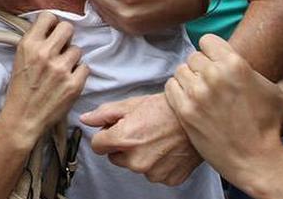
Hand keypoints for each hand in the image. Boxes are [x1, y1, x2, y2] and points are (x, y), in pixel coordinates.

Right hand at [2, 12, 88, 135]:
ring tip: (61, 70)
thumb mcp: (20, 58)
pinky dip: (78, 74)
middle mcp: (45, 54)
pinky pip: (85, 67)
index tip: (51, 32)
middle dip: (66, 37)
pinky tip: (67, 81)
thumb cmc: (20, 89)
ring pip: (77, 50)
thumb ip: (36, 41)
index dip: (52, 24)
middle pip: (68, 28)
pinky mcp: (74, 84)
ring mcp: (61, 69)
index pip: (48, 16)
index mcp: (29, 45)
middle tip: (61, 49)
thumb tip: (53, 28)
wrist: (23, 118)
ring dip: (72, 59)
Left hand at [82, 93, 202, 184]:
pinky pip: (154, 173)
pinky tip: (165, 149)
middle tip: (140, 131)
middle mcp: (136, 160)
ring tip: (155, 138)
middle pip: (115, 157)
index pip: (97, 146)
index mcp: (123, 139)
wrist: (197, 117)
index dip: (105, 135)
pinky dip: (157, 164)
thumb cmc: (166, 108)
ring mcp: (152, 172)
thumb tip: (86, 120)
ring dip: (140, 156)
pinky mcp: (167, 179)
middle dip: (123, 146)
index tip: (115, 129)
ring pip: (135, 166)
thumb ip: (105, 114)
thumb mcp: (132, 104)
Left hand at [165, 35, 282, 181]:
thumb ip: (280, 74)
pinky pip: (171, 87)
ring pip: (181, 70)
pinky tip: (189, 99)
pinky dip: (178, 91)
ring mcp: (197, 93)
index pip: (207, 40)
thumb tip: (279, 67)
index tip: (216, 60)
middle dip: (202, 67)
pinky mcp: (185, 110)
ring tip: (200, 91)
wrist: (255, 159)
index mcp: (235, 64)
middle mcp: (213, 75)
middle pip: (194, 57)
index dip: (212, 50)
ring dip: (189, 79)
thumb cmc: (270, 127)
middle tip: (211, 81)